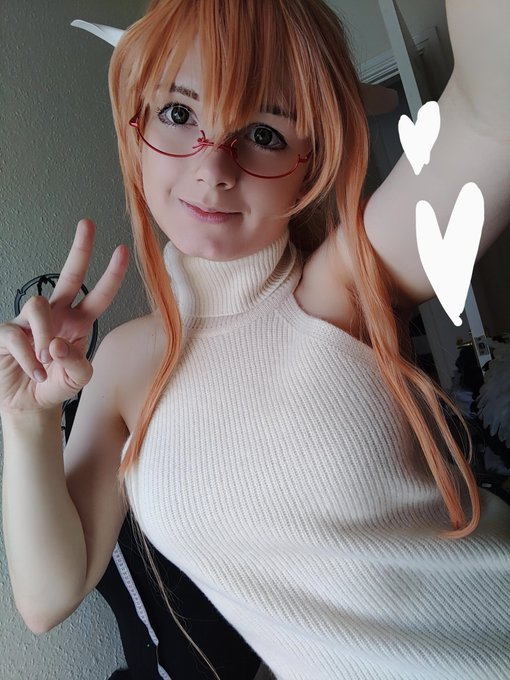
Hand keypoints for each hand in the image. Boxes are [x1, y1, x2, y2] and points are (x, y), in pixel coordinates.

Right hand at [0, 219, 128, 413]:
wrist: (29, 404)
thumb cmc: (55, 384)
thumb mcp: (77, 378)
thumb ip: (77, 363)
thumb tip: (56, 343)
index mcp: (78, 322)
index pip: (98, 295)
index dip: (111, 275)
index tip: (122, 251)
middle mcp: (56, 315)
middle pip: (69, 276)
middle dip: (80, 249)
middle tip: (88, 224)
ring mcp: (30, 321)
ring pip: (38, 306)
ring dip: (45, 334)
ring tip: (47, 360)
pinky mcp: (8, 333)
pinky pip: (17, 335)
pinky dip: (29, 358)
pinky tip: (35, 372)